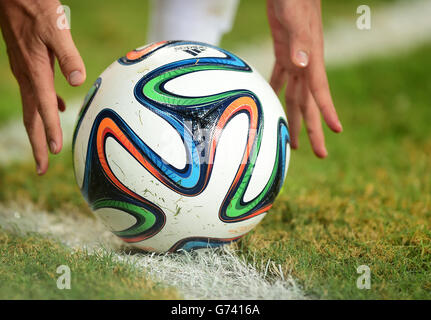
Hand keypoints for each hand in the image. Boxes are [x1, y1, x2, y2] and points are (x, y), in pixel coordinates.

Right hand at [0, 0, 85, 173]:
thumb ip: (68, 55)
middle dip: (37, 145)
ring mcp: (24, 71)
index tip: (55, 154)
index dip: (51, 132)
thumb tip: (77, 81)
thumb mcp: (57, 28)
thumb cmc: (36, 8)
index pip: (44, 109)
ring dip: (40, 131)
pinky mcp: (27, 65)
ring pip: (32, 109)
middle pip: (32, 118)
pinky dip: (46, 108)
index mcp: (35, 71)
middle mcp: (26, 76)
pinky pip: (36, 94)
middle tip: (42, 169)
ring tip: (47, 150)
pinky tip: (58, 110)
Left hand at [267, 0, 341, 157]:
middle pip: (309, 104)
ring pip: (295, 97)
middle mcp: (305, 65)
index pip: (320, 93)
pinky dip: (276, 92)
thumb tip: (300, 64)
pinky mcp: (283, 53)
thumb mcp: (294, 19)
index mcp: (311, 61)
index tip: (335, 133)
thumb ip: (298, 41)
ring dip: (295, 119)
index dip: (327, 113)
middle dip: (313, 129)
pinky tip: (273, 103)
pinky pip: (280, 78)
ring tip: (293, 142)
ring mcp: (295, 60)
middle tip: (320, 155)